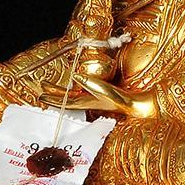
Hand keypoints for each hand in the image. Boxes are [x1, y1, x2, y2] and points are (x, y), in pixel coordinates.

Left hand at [38, 74, 155, 119]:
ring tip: (50, 85)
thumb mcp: (111, 93)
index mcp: (90, 103)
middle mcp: (90, 102)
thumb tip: (75, 76)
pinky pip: (82, 93)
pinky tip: (72, 84)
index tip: (41, 94)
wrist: (143, 108)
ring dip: (61, 92)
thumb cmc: (128, 103)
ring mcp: (95, 100)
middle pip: (67, 100)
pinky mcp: (101, 96)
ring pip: (73, 96)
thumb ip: (94, 85)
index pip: (67, 102)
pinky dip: (73, 89)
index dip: (54, 99)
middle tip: (41, 88)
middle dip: (54, 95)